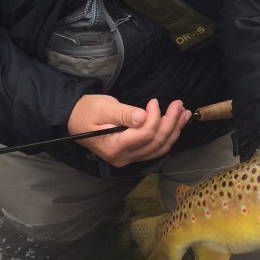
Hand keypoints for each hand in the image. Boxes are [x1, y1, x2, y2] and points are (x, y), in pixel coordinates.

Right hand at [68, 95, 190, 167]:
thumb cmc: (87, 111)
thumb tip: (143, 117)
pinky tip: (176, 125)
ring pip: (159, 148)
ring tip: (184, 113)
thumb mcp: (102, 107)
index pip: (145, 135)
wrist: (75, 120)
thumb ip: (123, 113)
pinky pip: (155, 149)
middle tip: (179, 104)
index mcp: (114, 146)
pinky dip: (168, 136)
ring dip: (174, 130)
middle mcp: (123, 157)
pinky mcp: (133, 155)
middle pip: (155, 142)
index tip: (153, 101)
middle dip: (171, 122)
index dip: (155, 117)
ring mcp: (129, 158)